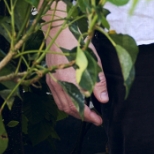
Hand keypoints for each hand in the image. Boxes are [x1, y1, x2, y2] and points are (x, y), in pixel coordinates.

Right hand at [44, 4, 108, 125]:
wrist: (57, 32)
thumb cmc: (77, 44)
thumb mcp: (93, 62)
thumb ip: (98, 83)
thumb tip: (104, 100)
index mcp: (70, 82)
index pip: (80, 107)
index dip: (90, 116)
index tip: (99, 121)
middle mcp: (59, 85)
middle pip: (69, 109)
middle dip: (83, 116)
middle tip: (95, 119)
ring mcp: (52, 82)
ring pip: (62, 105)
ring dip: (73, 112)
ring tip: (85, 113)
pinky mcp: (49, 78)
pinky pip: (56, 98)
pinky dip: (65, 104)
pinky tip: (73, 102)